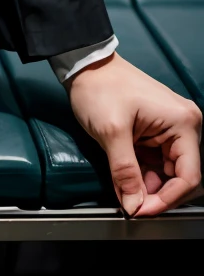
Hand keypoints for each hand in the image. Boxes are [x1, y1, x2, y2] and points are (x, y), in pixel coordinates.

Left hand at [67, 52, 201, 216]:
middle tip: (130, 204)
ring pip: (166, 172)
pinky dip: (141, 174)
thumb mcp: (111, 132)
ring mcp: (171, 128)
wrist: (86, 65)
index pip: (188, 176)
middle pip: (179, 176)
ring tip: (124, 191)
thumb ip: (124, 172)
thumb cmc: (100, 87)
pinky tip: (125, 180)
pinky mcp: (157, 131)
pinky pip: (156, 162)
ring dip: (147, 185)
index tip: (142, 210)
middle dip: (155, 194)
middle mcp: (184, 126)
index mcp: (182, 123)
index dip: (167, 199)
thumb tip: (133, 205)